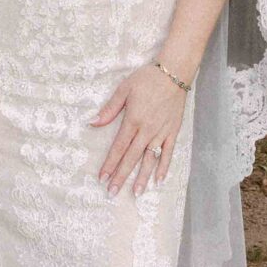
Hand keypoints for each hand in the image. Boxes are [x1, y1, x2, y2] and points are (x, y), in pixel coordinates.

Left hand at [90, 63, 185, 194]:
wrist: (174, 73)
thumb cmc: (147, 79)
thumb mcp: (124, 89)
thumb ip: (109, 109)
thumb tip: (93, 123)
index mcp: (133, 121)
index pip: (119, 148)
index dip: (110, 164)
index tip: (102, 178)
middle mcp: (147, 131)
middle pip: (131, 158)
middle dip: (121, 176)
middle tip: (112, 192)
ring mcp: (161, 133)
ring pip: (150, 159)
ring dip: (142, 177)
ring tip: (135, 193)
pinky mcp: (173, 132)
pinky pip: (168, 153)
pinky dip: (164, 167)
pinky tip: (159, 180)